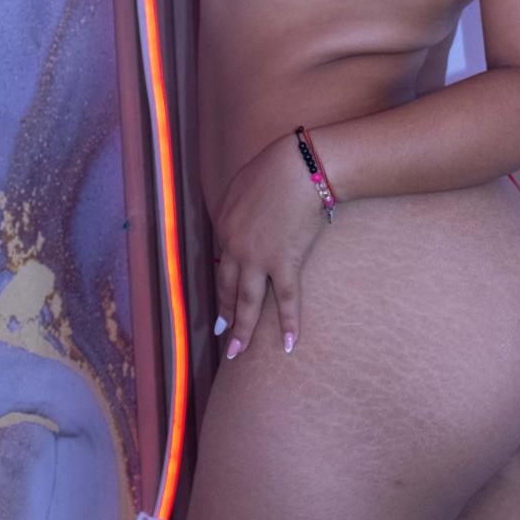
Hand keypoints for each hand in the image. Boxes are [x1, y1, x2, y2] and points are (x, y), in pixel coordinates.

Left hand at [212, 133, 329, 357]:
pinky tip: (288, 344)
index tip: (222, 303)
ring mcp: (259, 258)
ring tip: (238, 352)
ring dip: (243, 330)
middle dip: (225, 315)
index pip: (222, 265)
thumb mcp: (242, 186)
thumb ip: (236, 208)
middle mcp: (236, 248)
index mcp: (224, 227)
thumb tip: (239, 219)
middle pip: (228, 289)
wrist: (298, 167)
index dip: (222, 287)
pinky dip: (288, 323)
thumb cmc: (274, 169)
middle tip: (222, 335)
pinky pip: (286, 299)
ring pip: (248, 302)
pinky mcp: (285, 262)